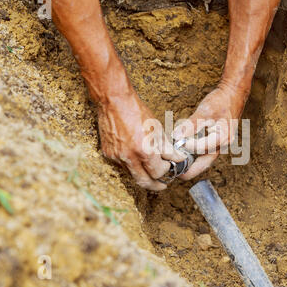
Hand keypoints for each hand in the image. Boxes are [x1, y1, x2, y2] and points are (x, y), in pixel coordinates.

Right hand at [88, 64, 184, 190]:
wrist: (114, 101)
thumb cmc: (137, 111)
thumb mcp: (157, 128)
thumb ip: (167, 148)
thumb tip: (178, 158)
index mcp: (143, 151)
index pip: (158, 172)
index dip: (166, 171)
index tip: (170, 166)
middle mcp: (128, 157)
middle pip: (144, 182)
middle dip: (155, 185)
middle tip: (163, 185)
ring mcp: (116, 157)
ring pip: (133, 175)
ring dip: (143, 175)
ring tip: (152, 170)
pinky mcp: (108, 154)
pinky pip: (123, 166)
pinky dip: (132, 165)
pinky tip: (138, 158)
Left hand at [172, 83, 247, 179]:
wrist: (232, 94)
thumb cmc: (221, 101)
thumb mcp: (204, 112)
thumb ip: (190, 126)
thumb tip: (176, 136)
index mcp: (222, 138)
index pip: (201, 148)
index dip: (187, 147)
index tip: (174, 144)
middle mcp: (223, 144)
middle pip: (205, 163)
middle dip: (191, 170)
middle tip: (176, 175)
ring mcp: (220, 144)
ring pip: (205, 158)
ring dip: (193, 163)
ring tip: (179, 166)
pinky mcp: (217, 140)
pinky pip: (205, 151)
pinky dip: (195, 154)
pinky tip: (185, 153)